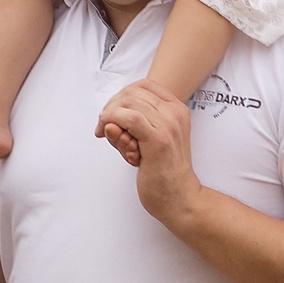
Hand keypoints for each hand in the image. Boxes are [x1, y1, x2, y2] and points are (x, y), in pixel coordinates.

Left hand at [95, 79, 201, 221]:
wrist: (178, 197)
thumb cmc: (163, 171)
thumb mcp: (147, 140)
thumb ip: (130, 126)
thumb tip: (107, 122)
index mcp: (176, 109)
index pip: (143, 86)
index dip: (121, 97)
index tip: (112, 114)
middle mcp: (174, 113)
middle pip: (131, 93)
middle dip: (111, 108)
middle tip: (105, 128)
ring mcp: (168, 125)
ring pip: (128, 103)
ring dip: (111, 118)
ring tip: (115, 139)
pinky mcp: (158, 139)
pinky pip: (129, 118)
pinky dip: (114, 122)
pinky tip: (113, 137)